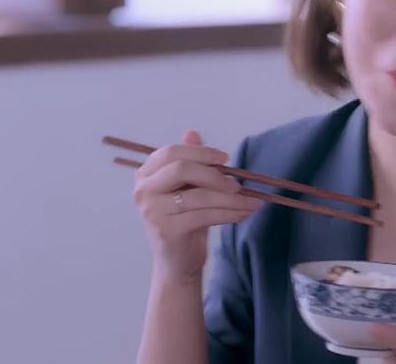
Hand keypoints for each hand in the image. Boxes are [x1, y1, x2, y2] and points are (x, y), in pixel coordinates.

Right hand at [132, 130, 261, 282]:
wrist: (177, 263)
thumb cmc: (185, 221)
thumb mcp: (188, 189)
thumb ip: (189, 162)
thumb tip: (192, 132)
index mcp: (146, 175)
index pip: (171, 153)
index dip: (200, 152)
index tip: (225, 159)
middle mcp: (143, 191)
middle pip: (181, 169)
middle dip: (215, 174)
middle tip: (238, 184)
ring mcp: (152, 211)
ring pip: (199, 195)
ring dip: (231, 198)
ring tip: (252, 202)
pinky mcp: (167, 230)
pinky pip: (205, 215)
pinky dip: (230, 213)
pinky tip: (244, 214)